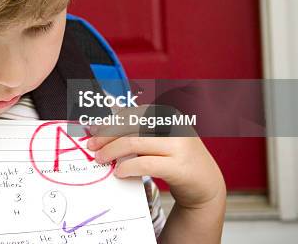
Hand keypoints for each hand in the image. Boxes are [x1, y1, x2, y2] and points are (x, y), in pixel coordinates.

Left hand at [86, 107, 224, 209]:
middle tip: (92, 147)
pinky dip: (127, 167)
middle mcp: (174, 125)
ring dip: (112, 151)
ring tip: (101, 159)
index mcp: (168, 113)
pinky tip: (119, 172)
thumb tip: (102, 126)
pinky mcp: (179, 167)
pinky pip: (145, 164)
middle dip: (106, 136)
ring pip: (134, 143)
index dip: (110, 121)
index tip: (93, 130)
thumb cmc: (176, 157)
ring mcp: (179, 145)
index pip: (132, 113)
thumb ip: (138, 129)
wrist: (205, 183)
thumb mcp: (160, 137)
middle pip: (130, 126)